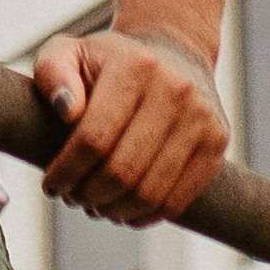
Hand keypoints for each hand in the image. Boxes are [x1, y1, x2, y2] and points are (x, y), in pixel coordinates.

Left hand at [32, 25, 229, 225]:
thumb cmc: (110, 62)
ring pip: (149, 193)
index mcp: (135, 67)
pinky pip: (177, 201)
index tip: (51, 184)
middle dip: (87, 195)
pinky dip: (144, 216)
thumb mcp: (70, 52)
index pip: (93, 138)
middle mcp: (175, 90)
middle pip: (122, 171)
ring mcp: (202, 118)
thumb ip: (52, 72)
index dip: (66, 171)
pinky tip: (123, 209)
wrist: (174, 52)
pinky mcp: (217, 142)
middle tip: (72, 197)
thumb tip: (65, 110)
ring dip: (113, 211)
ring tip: (95, 205)